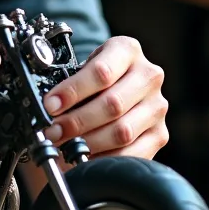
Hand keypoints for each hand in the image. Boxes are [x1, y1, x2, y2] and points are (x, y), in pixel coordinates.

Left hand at [42, 36, 167, 158]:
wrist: (122, 85)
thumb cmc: (98, 76)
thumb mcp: (85, 67)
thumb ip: (70, 82)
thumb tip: (48, 108)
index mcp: (128, 50)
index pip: (101, 72)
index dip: (72, 91)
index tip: (51, 105)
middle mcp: (148, 76)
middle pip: (112, 104)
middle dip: (76, 121)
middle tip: (53, 131)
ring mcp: (157, 106)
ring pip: (122, 131)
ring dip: (88, 142)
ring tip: (66, 145)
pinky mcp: (160, 134)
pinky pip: (132, 153)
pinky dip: (105, 158)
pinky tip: (86, 156)